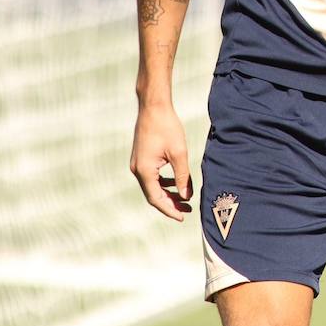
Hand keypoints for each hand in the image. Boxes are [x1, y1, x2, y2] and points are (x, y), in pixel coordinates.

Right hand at [130, 102, 192, 221]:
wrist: (153, 108)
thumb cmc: (167, 127)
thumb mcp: (179, 153)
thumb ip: (182, 176)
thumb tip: (185, 195)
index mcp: (145, 171)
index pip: (156, 199)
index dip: (169, 209)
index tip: (182, 217)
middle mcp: (137, 170)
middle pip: (153, 195)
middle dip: (170, 203)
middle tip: (187, 209)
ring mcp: (137, 164)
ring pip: (152, 186)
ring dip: (167, 193)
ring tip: (185, 197)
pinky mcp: (141, 158)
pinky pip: (152, 177)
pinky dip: (163, 182)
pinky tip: (176, 181)